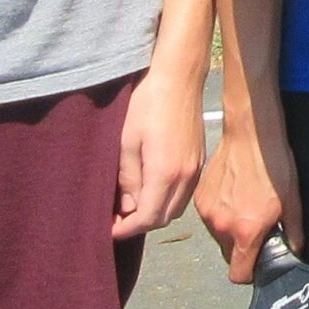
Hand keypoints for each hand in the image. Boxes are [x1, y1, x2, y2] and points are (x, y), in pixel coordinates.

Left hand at [113, 65, 205, 238]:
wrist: (179, 79)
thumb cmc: (147, 104)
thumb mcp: (126, 141)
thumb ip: (127, 179)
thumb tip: (127, 207)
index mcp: (165, 174)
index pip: (146, 218)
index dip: (126, 229)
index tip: (108, 230)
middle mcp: (185, 177)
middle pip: (163, 218)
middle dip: (139, 224)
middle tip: (116, 218)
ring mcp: (195, 169)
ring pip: (175, 208)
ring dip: (154, 213)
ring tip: (131, 205)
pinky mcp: (199, 160)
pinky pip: (184, 193)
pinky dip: (167, 200)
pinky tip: (151, 188)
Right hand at [194, 121, 298, 283]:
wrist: (251, 136)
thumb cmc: (274, 166)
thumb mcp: (292, 200)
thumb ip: (294, 232)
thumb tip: (295, 251)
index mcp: (246, 232)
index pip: (238, 273)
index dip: (249, 273)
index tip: (257, 264)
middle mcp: (222, 227)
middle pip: (229, 255)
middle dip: (242, 248)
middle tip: (257, 228)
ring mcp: (207, 213)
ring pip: (219, 236)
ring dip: (230, 230)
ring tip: (245, 207)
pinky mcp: (199, 200)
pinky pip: (210, 218)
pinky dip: (220, 214)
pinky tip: (234, 196)